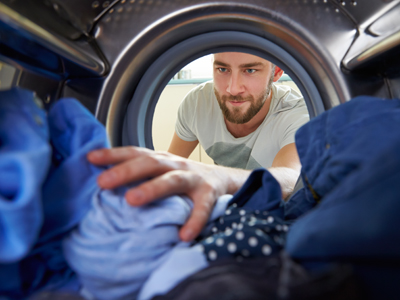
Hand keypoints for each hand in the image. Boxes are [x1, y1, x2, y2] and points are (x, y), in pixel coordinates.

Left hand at [87, 146, 249, 240]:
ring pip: (172, 180)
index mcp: (161, 159)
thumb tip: (101, 183)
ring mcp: (194, 177)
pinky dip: (194, 221)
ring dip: (152, 188)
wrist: (223, 179)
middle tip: (103, 182)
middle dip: (126, 171)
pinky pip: (202, 208)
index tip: (90, 158)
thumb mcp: (161, 171)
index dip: (113, 154)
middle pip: (150, 163)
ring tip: (132, 200)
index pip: (135, 152)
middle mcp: (175, 164)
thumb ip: (139, 175)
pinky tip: (183, 235)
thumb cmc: (183, 178)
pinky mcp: (210, 193)